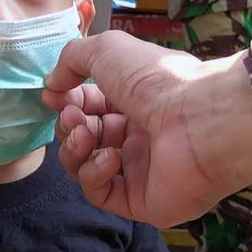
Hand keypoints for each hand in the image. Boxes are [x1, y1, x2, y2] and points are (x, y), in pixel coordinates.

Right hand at [41, 31, 251, 226]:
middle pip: (84, 138)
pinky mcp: (141, 201)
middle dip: (69, 126)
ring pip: (86, 167)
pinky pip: (102, 193)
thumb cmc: (157, 80)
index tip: (52, 97)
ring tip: (84, 135)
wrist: (199, 120)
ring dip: (74, 149)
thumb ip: (72, 60)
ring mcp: (140, 171)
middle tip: (72, 117)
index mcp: (137, 100)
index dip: (68, 102)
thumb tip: (51, 85)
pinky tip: (110, 158)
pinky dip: (95, 175)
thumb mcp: (107, 50)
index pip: (90, 107)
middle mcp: (139, 135)